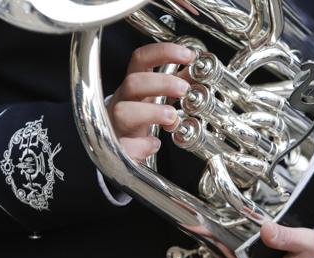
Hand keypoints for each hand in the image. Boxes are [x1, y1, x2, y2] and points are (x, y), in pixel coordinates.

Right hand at [107, 42, 194, 160]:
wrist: (117, 149)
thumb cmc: (137, 120)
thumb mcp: (154, 97)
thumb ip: (175, 84)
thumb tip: (196, 71)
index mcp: (133, 86)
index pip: (141, 59)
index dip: (164, 52)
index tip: (188, 55)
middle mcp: (122, 102)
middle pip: (132, 82)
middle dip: (161, 83)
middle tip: (184, 90)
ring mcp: (117, 124)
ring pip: (124, 112)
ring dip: (152, 112)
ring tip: (172, 118)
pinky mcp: (118, 148)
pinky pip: (124, 145)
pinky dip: (141, 145)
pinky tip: (154, 144)